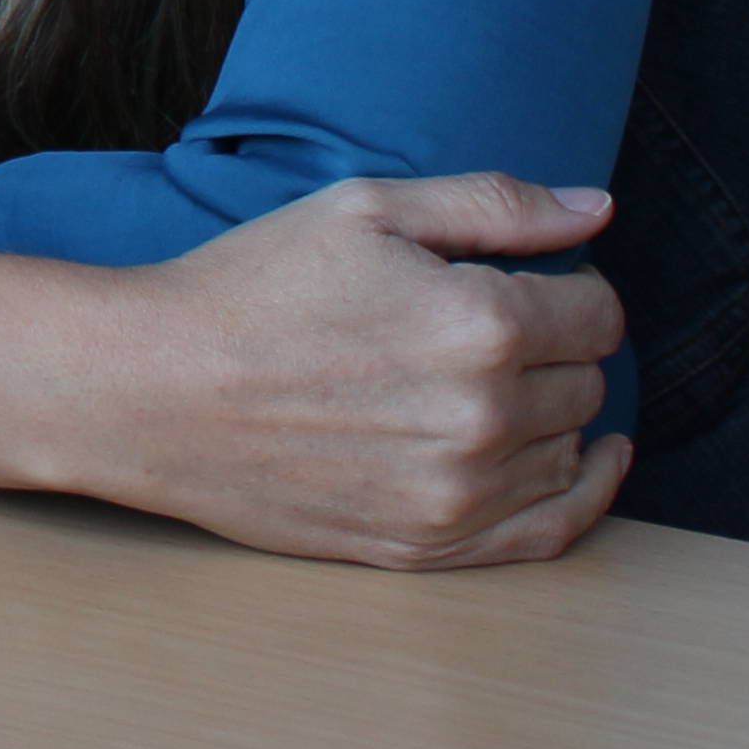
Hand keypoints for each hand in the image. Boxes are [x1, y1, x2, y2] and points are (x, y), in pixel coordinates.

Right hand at [82, 176, 633, 569]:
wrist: (149, 389)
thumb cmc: (248, 288)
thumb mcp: (362, 209)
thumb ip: (493, 204)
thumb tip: (599, 209)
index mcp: (479, 324)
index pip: (598, 314)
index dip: (571, 288)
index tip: (529, 282)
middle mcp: (484, 416)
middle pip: (587, 381)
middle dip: (555, 348)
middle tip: (484, 331)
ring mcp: (458, 491)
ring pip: (572, 449)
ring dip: (553, 413)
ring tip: (488, 383)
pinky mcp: (428, 544)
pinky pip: (554, 530)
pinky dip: (588, 494)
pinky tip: (591, 460)